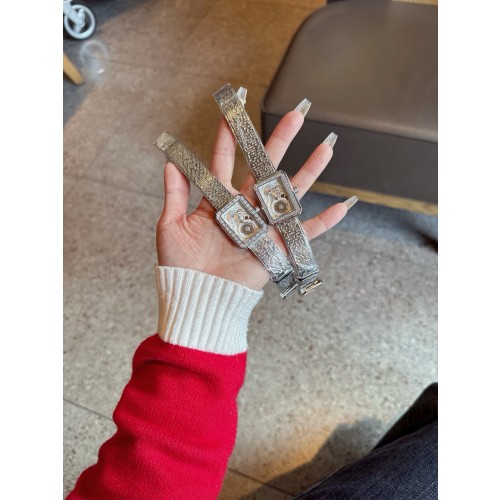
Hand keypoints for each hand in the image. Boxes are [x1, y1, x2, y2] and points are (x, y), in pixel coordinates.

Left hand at [156, 109, 347, 289]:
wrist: (197, 297)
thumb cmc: (180, 265)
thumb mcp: (171, 225)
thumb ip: (175, 194)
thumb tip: (170, 161)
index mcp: (218, 201)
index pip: (226, 160)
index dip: (231, 135)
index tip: (235, 107)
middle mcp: (244, 209)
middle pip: (265, 168)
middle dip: (280, 141)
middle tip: (296, 115)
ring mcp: (263, 227)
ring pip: (289, 193)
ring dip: (309, 171)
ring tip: (325, 148)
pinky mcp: (276, 248)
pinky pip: (305, 234)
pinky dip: (324, 222)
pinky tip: (344, 206)